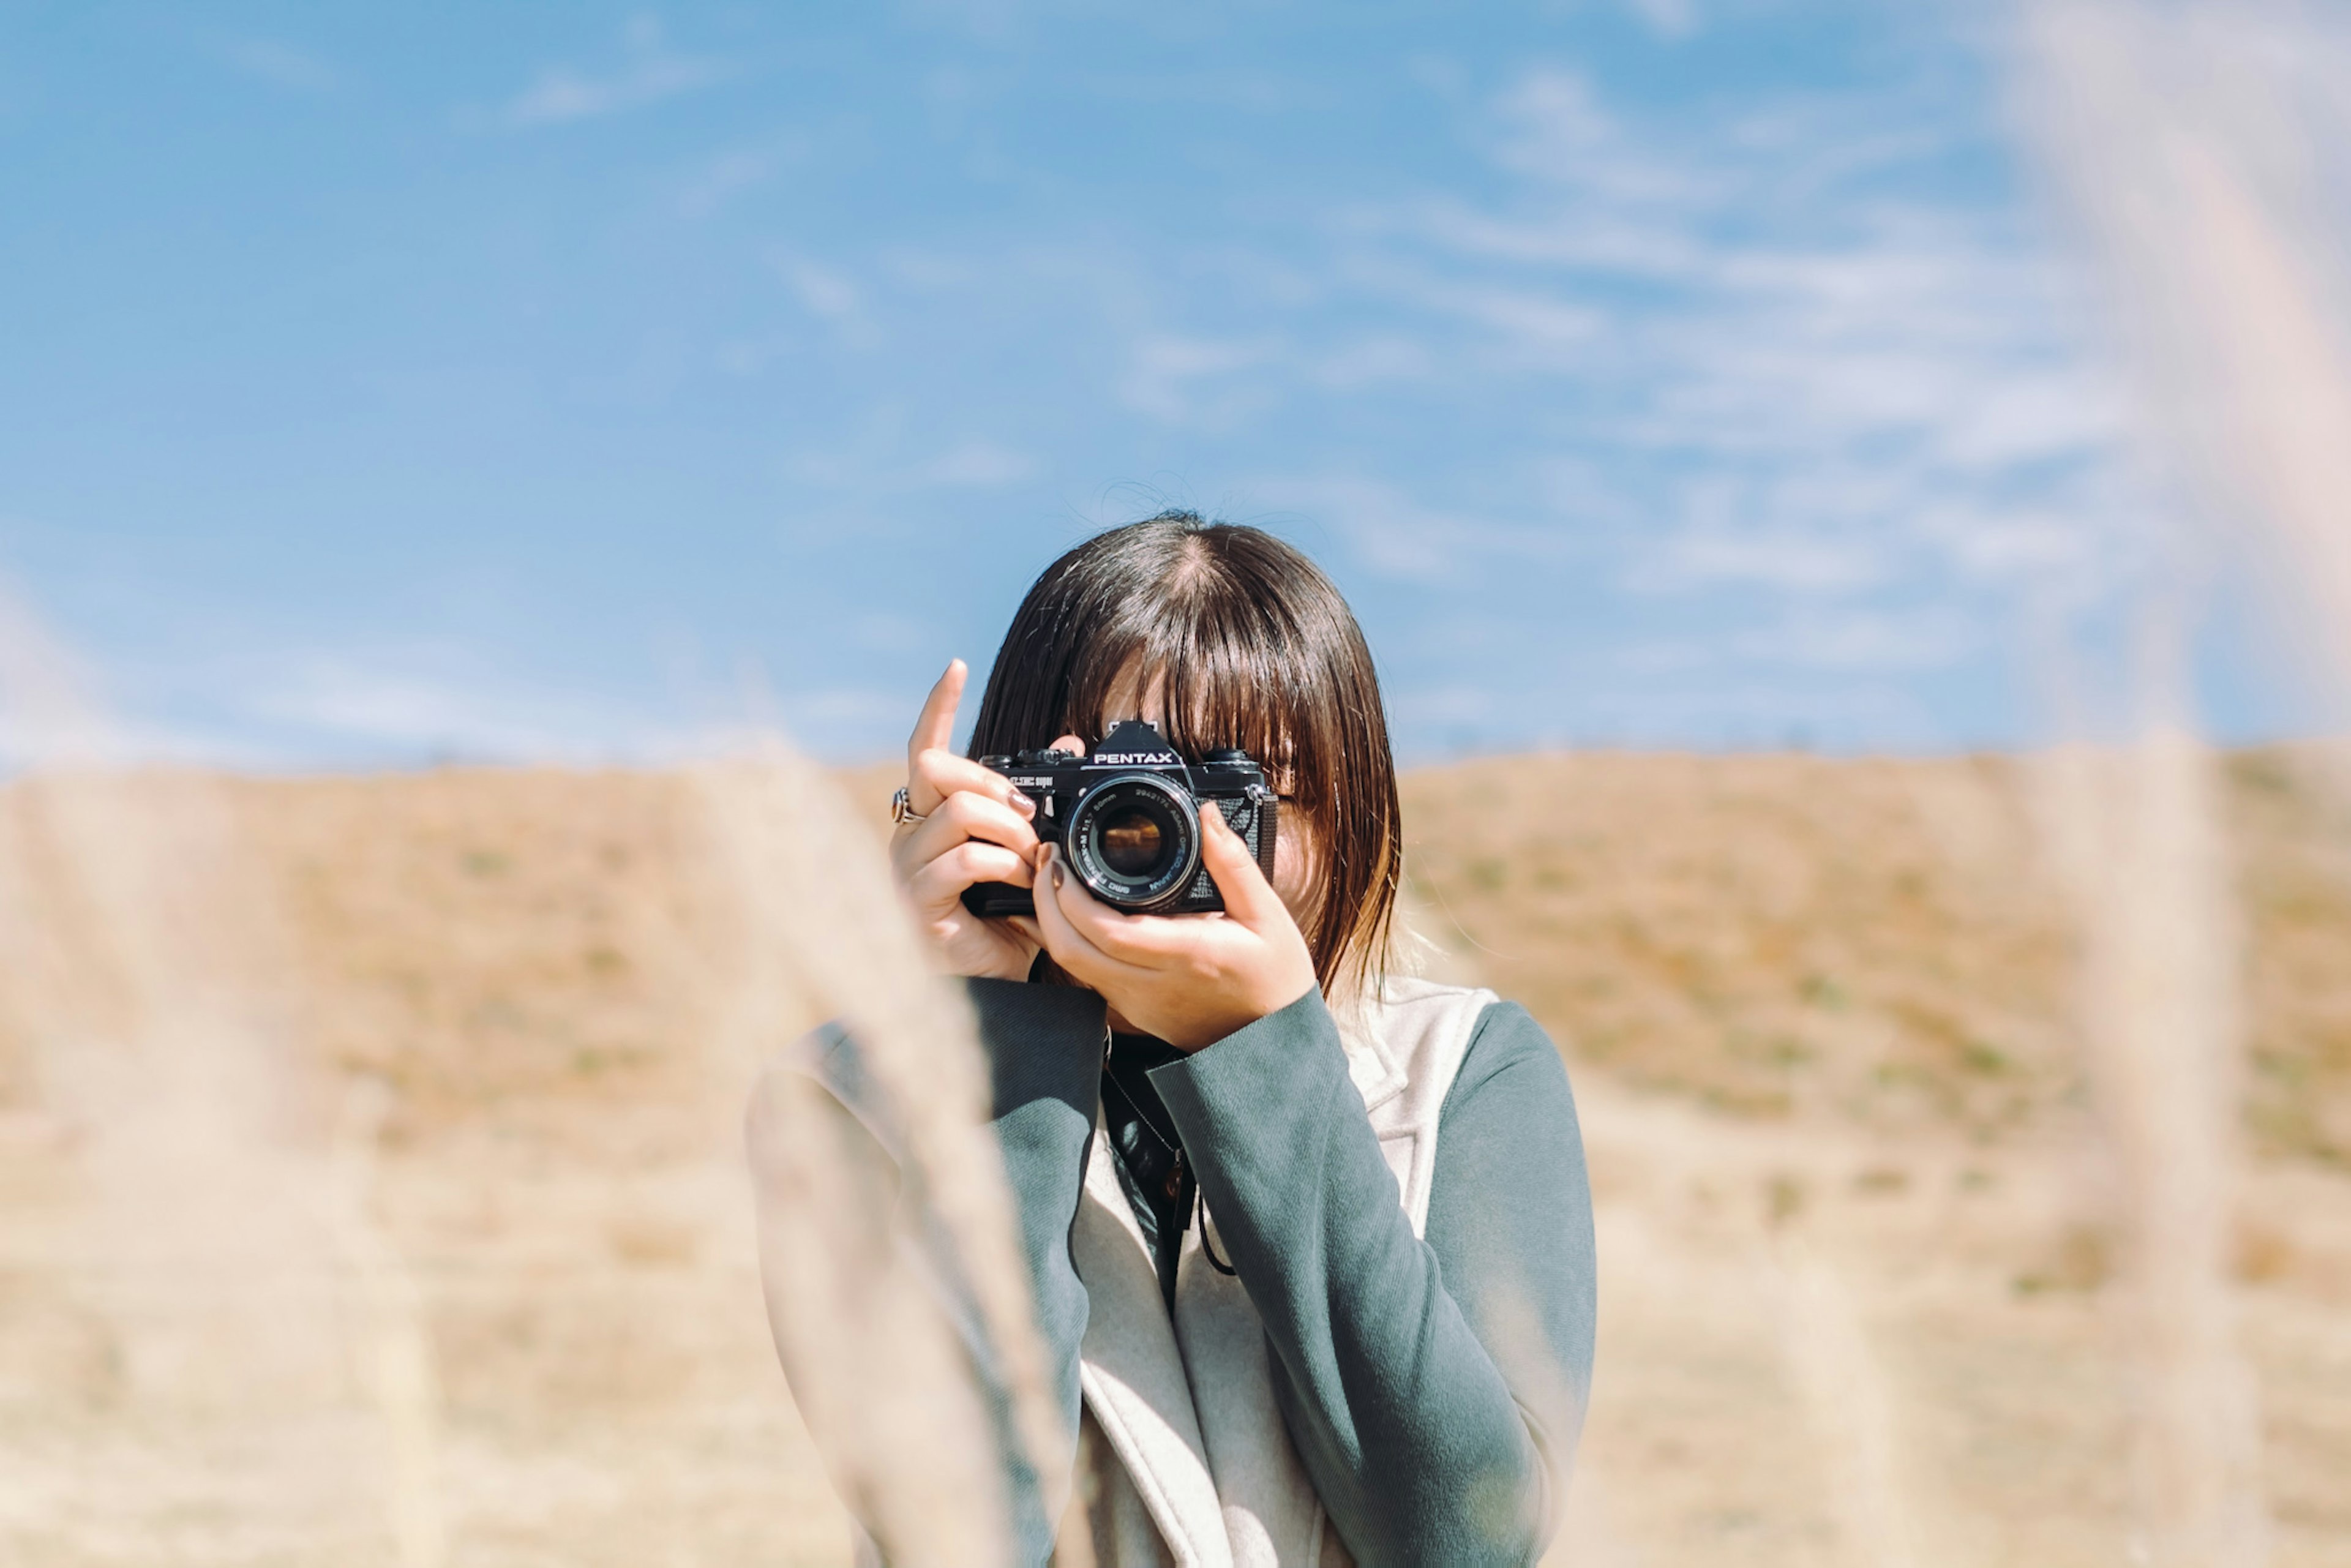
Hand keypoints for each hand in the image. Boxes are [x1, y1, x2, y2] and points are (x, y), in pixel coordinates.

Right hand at [889, 659, 1044, 980]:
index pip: (925, 749)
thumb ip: (1042, 801)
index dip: (937, 707)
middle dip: (992, 781)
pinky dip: (1006, 865)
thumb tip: (1071, 744)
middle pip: (936, 768)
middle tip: (1030, 814)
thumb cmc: (1009, 917)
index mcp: (932, 817)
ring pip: (959, 812)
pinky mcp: (918, 900)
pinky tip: (1023, 883)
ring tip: (1034, 859)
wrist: (1001, 983)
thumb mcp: (1031, 850)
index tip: (955, 667)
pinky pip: (966, 859)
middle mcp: (910, 834)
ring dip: (1011, 830)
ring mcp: (908, 867)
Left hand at [1029, 802, 1317, 1049]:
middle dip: (1046, 903)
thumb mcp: (1267, 914)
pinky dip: (1071, 944)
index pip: (1107, 931)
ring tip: (1054, 881)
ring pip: (1072, 968)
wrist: (1275, 1041)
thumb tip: (1207, 816)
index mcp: (1186, 956)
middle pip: (1072, 951)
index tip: (1062, 858)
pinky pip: (1087, 977)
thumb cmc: (1275, 978)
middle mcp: (1152, 986)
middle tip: (1047, 861)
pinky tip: (1073, 917)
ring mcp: (1138, 1005)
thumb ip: (1232, 863)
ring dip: (1053, 923)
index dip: (1070, 895)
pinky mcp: (1134, 1014)